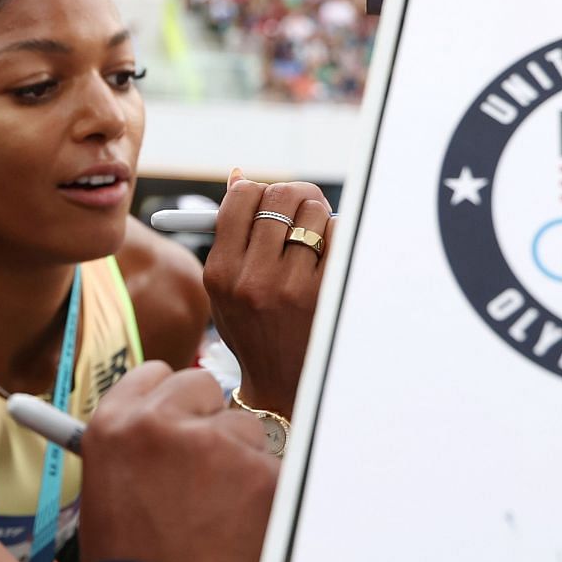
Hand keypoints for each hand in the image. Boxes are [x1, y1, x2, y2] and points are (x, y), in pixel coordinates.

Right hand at [79, 363, 279, 561]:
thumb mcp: (106, 492)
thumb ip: (134, 447)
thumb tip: (157, 417)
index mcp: (113, 425)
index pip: (156, 375)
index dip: (171, 403)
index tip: (179, 423)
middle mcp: (160, 423)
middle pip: (205, 387)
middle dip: (209, 422)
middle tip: (204, 473)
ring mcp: (215, 445)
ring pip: (245, 431)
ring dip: (239, 464)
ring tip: (216, 520)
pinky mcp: (261, 474)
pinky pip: (274, 470)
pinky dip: (265, 498)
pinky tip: (241, 533)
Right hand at [203, 169, 331, 418]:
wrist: (283, 385)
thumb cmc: (254, 329)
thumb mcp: (226, 289)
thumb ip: (229, 236)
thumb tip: (240, 176)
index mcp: (221, 274)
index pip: (241, 198)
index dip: (256, 190)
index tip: (265, 201)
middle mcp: (253, 279)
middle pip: (280, 196)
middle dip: (293, 196)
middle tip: (298, 210)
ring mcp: (292, 288)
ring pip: (314, 212)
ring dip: (318, 218)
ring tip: (313, 241)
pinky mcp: (327, 294)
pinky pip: (340, 235)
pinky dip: (338, 237)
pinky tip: (328, 257)